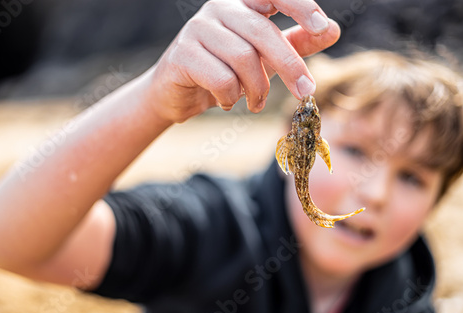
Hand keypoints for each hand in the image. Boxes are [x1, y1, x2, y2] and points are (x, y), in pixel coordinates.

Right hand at [147, 0, 339, 122]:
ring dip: (256, 89)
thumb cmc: (224, 70)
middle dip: (289, 66)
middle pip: (262, 33)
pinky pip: (220, 78)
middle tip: (305, 91)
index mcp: (241, 3)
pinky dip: (231, 97)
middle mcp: (218, 9)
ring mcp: (197, 29)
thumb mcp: (264, 57)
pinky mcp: (182, 54)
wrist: (177, 94)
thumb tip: (334, 29)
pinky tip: (227, 102)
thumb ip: (295, 42)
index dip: (300, 6)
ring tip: (255, 103)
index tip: (321, 27)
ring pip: (243, 59)